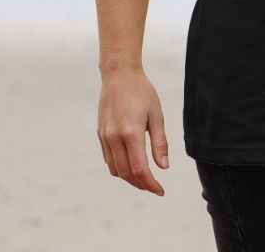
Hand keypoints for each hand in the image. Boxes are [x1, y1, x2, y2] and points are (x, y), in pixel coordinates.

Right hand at [97, 68, 168, 195]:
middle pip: (126, 173)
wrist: (119, 74)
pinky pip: (108, 159)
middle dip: (141, 184)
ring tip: (144, 177)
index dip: (151, 184)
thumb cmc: (142, 92)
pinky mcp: (100, 134)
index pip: (140, 169)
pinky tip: (130, 164)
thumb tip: (164, 167)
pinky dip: (119, 167)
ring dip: (129, 178)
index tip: (160, 190)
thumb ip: (160, 142)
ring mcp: (105, 137)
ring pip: (115, 169)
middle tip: (154, 186)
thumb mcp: (157, 114)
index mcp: (131, 133)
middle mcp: (114, 137)